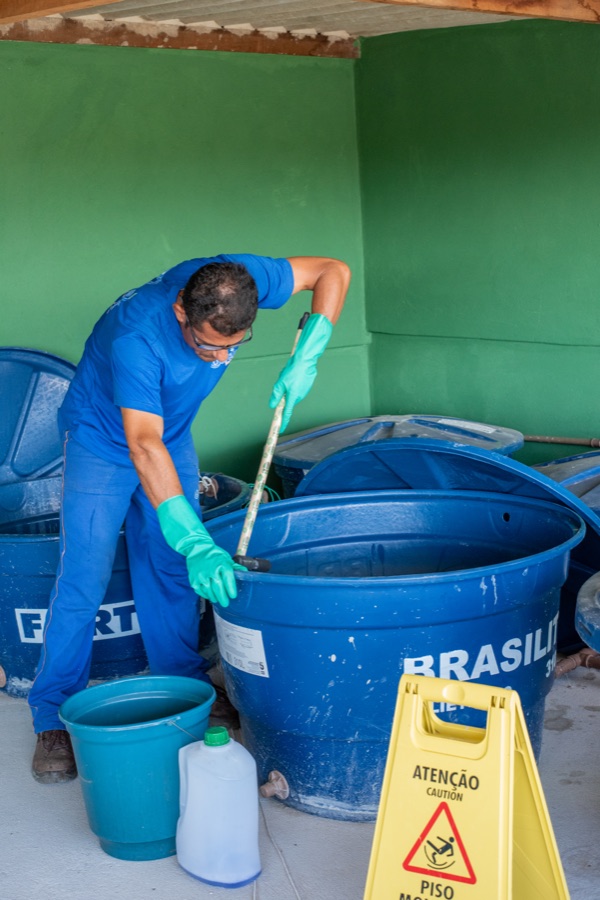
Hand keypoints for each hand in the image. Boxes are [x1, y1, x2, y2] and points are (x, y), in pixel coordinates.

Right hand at [184, 543, 245, 606]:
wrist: (197, 549)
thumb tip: (245, 573)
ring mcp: (201, 576)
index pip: (228, 579)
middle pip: (218, 588)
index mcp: (221, 564)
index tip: (233, 595)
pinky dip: (205, 595)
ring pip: (209, 591)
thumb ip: (235, 567)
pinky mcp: (194, 579)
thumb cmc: (213, 554)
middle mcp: (211, 570)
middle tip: (226, 603)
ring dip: (214, 597)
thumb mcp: (226, 558)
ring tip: (218, 599)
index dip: (231, 589)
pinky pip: (200, 591)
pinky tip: (209, 595)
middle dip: (223, 597)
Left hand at [269, 314, 332, 431]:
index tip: (280, 429)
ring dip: (289, 388)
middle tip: (282, 381)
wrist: (306, 360)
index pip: (286, 413)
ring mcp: (304, 392)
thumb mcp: (280, 382)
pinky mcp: (307, 386)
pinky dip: (294, 384)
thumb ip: (276, 395)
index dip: (283, 422)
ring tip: (289, 375)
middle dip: (284, 395)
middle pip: (288, 401)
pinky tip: (295, 374)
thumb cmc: (292, 371)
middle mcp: (299, 397)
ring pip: (292, 394)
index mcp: (292, 397)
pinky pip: (298, 388)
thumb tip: (272, 405)